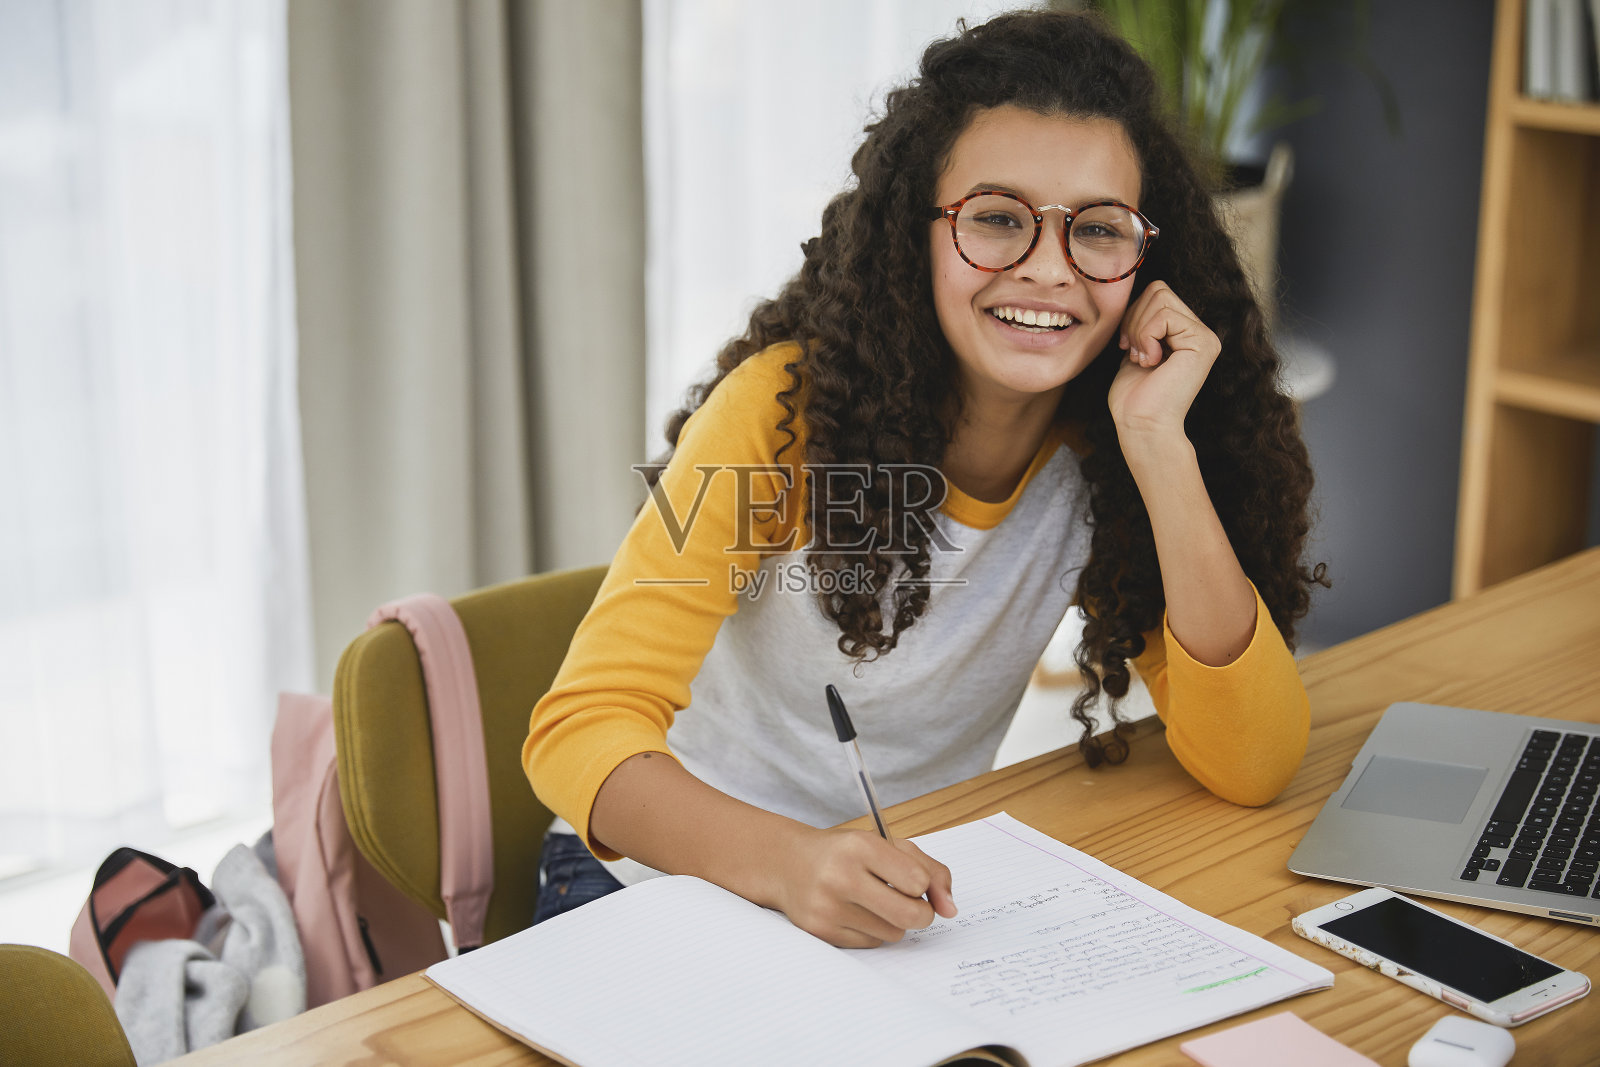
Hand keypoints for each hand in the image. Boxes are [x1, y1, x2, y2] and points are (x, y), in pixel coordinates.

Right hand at [771, 828, 956, 947]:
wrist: (788, 864)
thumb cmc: (846, 853)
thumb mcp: (888, 846)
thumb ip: (930, 870)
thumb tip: (951, 909)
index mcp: (860, 846)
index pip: (918, 880)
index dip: (923, 885)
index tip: (912, 880)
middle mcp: (841, 876)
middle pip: (911, 916)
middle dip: (922, 914)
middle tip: (913, 905)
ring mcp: (828, 907)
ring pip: (893, 934)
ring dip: (895, 923)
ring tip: (875, 903)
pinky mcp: (821, 932)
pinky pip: (871, 944)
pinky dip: (873, 932)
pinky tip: (855, 913)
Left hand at [1108, 280, 1221, 441]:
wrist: (1141, 425)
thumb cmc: (1134, 396)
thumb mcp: (1135, 349)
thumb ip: (1142, 323)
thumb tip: (1135, 296)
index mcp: (1184, 332)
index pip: (1156, 293)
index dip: (1133, 314)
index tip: (1127, 346)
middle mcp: (1199, 331)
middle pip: (1158, 289)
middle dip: (1134, 319)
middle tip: (1135, 353)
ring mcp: (1205, 336)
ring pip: (1160, 298)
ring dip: (1139, 330)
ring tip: (1144, 359)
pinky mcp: (1203, 343)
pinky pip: (1164, 315)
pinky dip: (1146, 336)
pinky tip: (1152, 361)